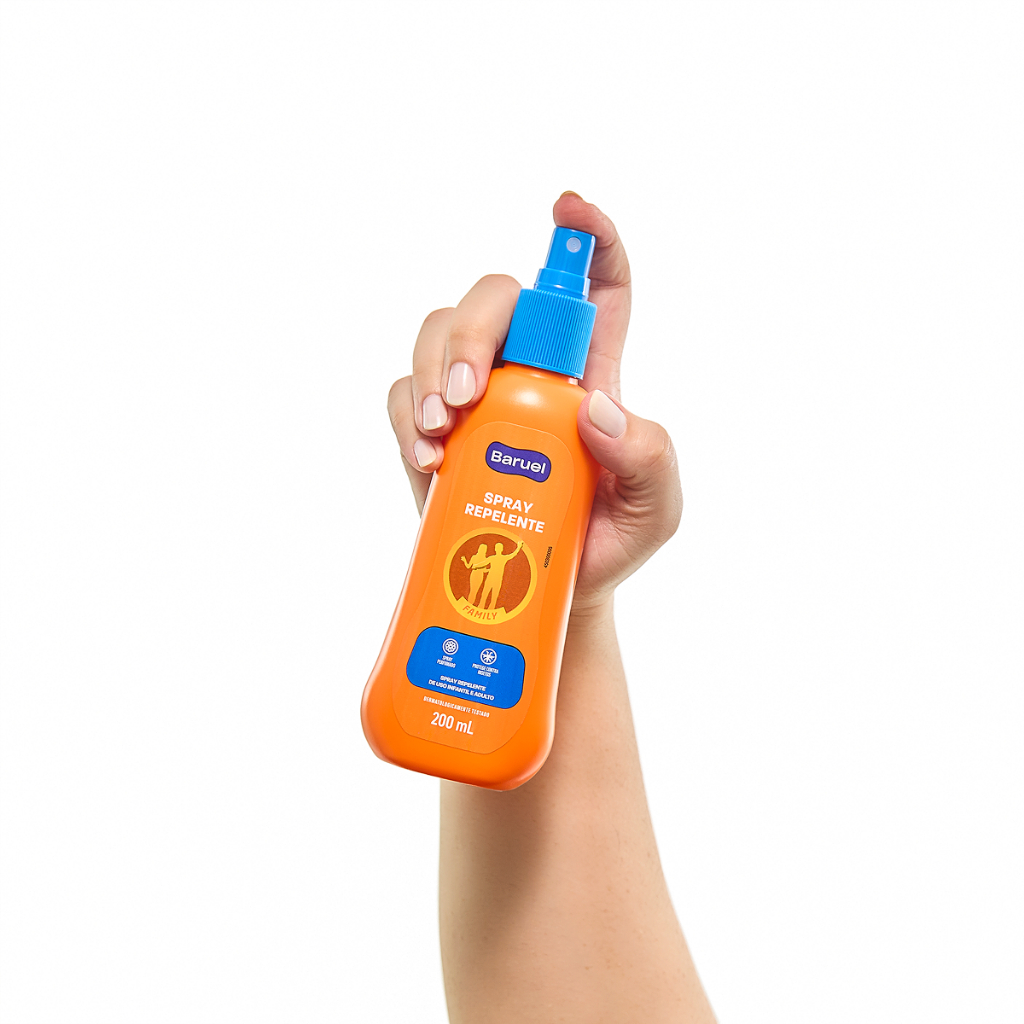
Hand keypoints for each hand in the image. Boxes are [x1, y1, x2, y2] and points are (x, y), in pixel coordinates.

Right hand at [387, 193, 681, 613]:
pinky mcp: (437, 430)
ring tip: (441, 432)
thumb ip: (649, 456)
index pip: (596, 286)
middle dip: (473, 330)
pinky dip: (405, 414)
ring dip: (431, 370)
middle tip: (467, 396)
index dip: (587, 238)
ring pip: (439, 331)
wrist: (548, 593)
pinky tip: (428, 457)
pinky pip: (401, 390)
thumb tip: (597, 408)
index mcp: (592, 372)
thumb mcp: (656, 509)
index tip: (567, 207)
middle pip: (496, 296)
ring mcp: (478, 397)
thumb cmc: (609, 542)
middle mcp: (530, 370)